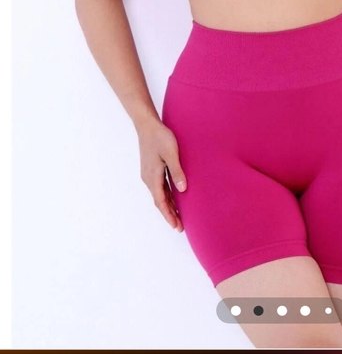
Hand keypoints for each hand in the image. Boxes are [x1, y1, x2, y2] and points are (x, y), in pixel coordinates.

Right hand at [137, 115, 186, 230]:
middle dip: (169, 215)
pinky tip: (173, 199)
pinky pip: (159, 188)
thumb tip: (182, 189)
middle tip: (179, 227)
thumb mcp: (171, 153)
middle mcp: (149, 178)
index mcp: (153, 177)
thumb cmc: (160, 137)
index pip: (161, 202)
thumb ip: (177, 171)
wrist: (147, 125)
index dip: (169, 215)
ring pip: (159, 195)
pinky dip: (166, 197)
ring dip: (168, 207)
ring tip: (178, 217)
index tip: (176, 226)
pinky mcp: (151, 170)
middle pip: (159, 202)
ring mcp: (149, 174)